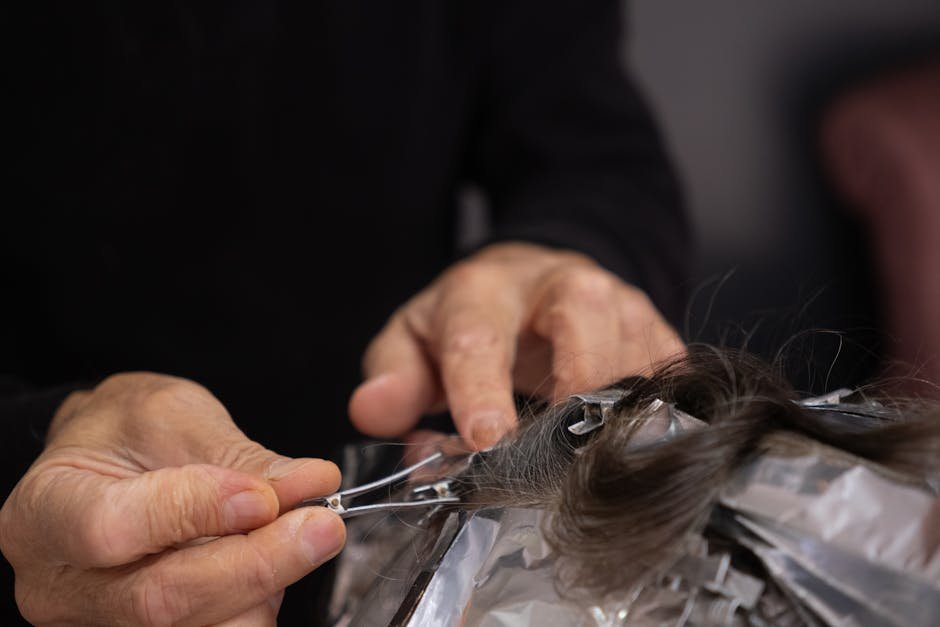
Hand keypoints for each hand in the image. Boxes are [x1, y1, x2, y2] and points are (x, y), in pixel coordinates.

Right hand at [0, 373, 344, 625]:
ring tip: (296, 535)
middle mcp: (60, 584)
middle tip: (321, 526)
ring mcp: (99, 623)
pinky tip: (272, 563)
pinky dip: (256, 602)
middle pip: (161, 599)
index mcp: (45, 511)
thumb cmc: (130, 431)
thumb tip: (311, 485)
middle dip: (258, 564)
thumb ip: (240, 458)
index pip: (113, 529)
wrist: (108, 459)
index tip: (266, 496)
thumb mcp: (178, 416)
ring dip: (265, 586)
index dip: (198, 513)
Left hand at [349, 242, 684, 448]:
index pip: (479, 336)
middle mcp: (558, 285)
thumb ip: (393, 376)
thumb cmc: (470, 320)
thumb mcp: (415, 340)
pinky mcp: (654, 328)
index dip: (481, 391)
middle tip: (558, 452)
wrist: (534, 282)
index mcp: (483, 290)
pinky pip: (672, 370)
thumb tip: (375, 411)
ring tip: (593, 464)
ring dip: (618, 409)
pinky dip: (661, 412)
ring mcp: (616, 302)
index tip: (486, 442)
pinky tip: (637, 445)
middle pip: (581, 313)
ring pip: (635, 345)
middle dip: (575, 381)